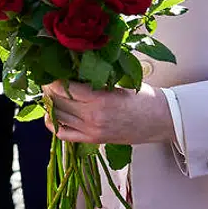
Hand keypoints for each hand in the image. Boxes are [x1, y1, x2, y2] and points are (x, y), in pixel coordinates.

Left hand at [43, 79, 174, 145]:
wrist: (162, 120)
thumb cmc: (144, 97)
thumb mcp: (119, 82)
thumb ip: (95, 79)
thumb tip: (71, 68)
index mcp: (99, 99)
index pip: (64, 88)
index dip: (52, 79)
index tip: (48, 71)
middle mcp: (92, 117)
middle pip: (58, 102)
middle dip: (48, 90)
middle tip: (45, 80)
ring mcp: (92, 130)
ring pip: (58, 117)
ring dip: (50, 105)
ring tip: (49, 94)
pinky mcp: (94, 140)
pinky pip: (64, 135)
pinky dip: (55, 125)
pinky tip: (53, 115)